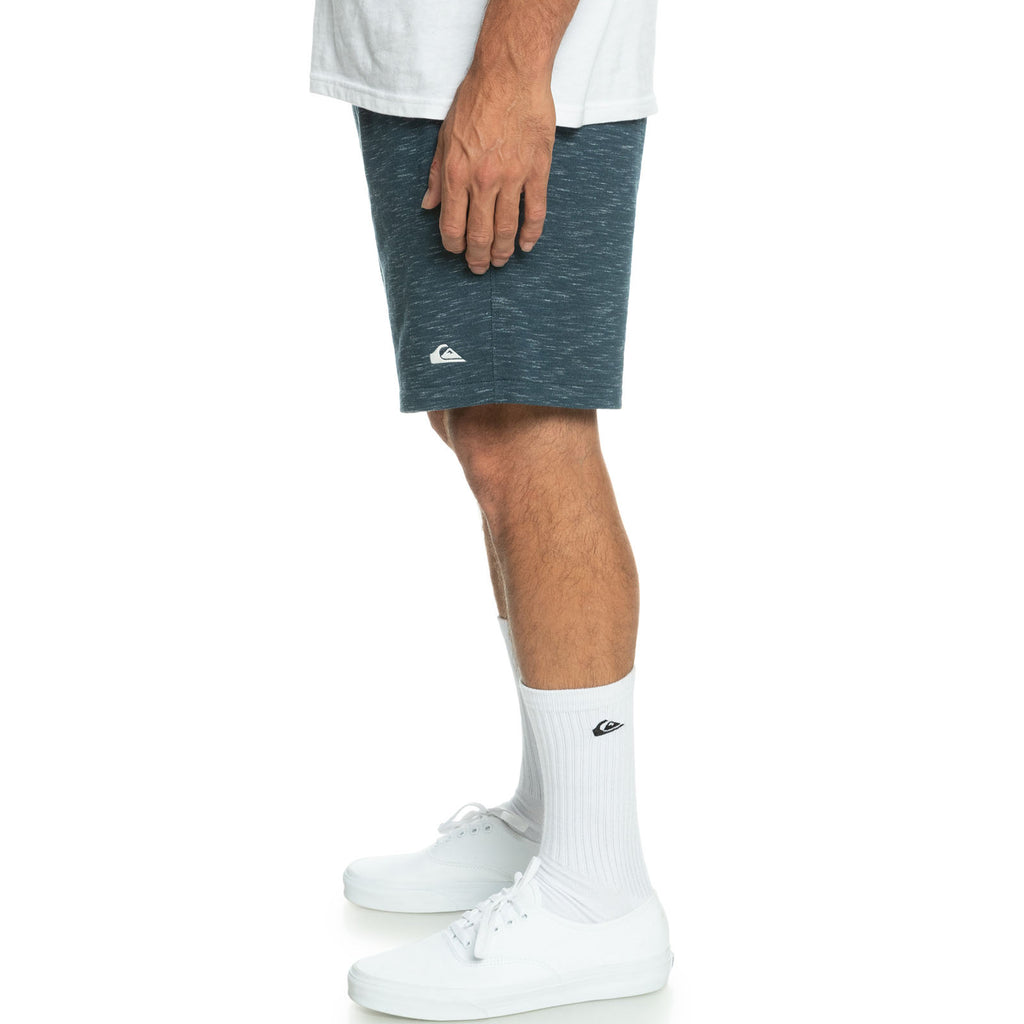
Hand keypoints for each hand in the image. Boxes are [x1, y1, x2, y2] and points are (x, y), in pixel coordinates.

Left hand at [421, 69, 555, 274]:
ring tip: (501, 261)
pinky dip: (531, 234)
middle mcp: (483, 181)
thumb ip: (437, 175)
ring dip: (503, 251)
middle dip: (478, 258)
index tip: (457, 253)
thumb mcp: (445, 136)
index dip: (454, 247)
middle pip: (480, 235)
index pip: (452, 226)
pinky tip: (526, 245)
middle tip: (480, 267)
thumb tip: (427, 206)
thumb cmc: (475, 101)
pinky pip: (535, 212)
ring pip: (507, 229)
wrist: (510, 74)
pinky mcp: (536, 171)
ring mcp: (512, 178)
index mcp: (456, 174)